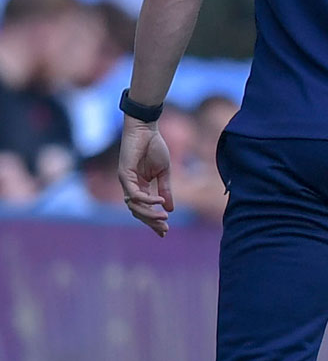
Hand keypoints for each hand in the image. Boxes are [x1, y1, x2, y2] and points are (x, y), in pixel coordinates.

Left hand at [118, 119, 173, 236]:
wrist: (146, 129)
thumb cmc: (154, 147)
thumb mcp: (164, 172)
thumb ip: (165, 190)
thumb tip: (170, 208)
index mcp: (139, 186)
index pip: (145, 208)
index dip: (154, 220)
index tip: (165, 231)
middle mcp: (130, 186)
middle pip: (138, 211)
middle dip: (151, 222)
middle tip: (164, 229)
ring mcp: (125, 182)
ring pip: (134, 206)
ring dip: (149, 214)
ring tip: (164, 218)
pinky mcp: (124, 175)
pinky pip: (134, 194)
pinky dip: (147, 200)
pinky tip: (159, 201)